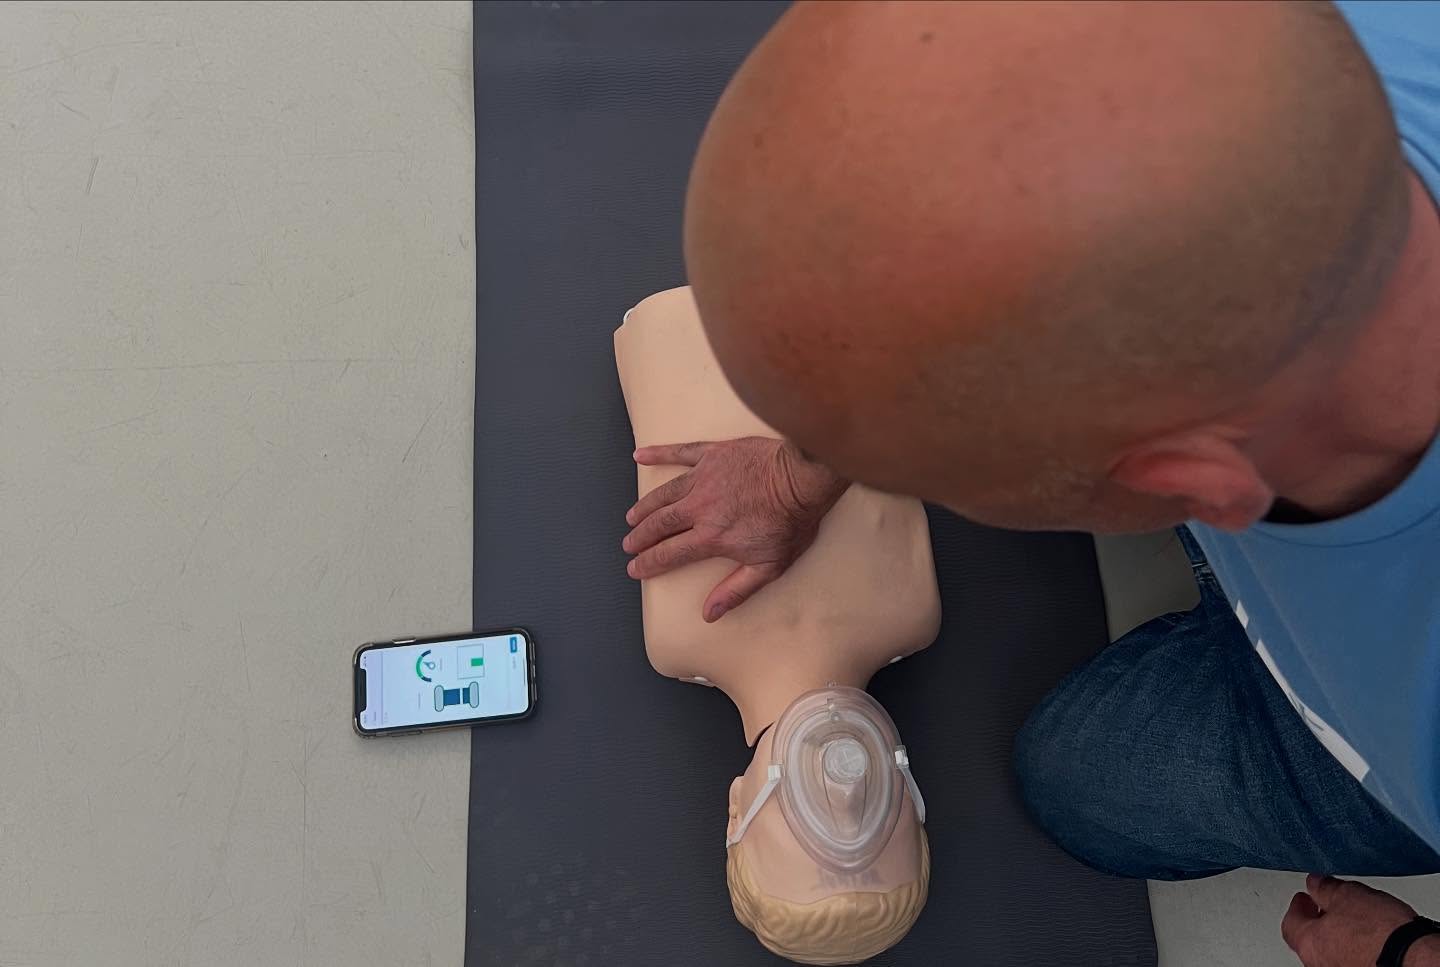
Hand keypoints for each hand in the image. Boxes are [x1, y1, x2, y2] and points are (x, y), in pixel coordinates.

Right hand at [622, 437, 847, 621]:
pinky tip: (641, 455)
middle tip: (629, 543)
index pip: (669, 554)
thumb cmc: (792, 520)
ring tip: (632, 515)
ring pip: (663, 493)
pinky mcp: (713, 454)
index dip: (648, 563)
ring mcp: (704, 478)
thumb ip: (736, 590)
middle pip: (659, 524)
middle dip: (640, 536)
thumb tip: (710, 613)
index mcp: (711, 537)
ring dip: (645, 506)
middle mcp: (700, 508)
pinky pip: (679, 452)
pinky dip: (658, 453)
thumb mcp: (770, 566)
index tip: (634, 567)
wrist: (804, 477)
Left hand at [1281, 874, 1420, 965]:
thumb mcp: (1348, 895)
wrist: (1413, 958)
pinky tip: (1369, 937)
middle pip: (1308, 938)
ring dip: (1336, 934)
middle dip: (1316, 920)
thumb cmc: (1381, 932)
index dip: (1298, 905)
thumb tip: (1315, 883)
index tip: (1305, 896)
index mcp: (1308, 941)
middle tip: (1326, 906)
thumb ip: (1325, 888)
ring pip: (1329, 950)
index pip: (1291, 921)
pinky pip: (1349, 958)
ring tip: (1353, 919)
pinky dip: (1353, 946)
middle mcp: (1319, 962)